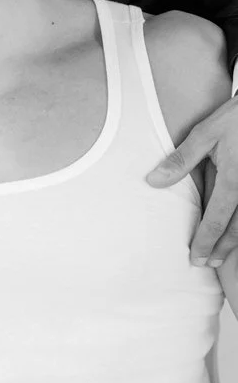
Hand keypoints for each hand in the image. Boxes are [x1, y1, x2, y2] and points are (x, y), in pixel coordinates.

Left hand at [155, 92, 236, 264]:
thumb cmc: (236, 118)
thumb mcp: (205, 134)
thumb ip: (180, 160)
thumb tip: (152, 182)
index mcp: (234, 181)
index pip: (216, 220)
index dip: (205, 241)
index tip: (196, 258)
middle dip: (222, 249)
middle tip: (208, 265)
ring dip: (236, 242)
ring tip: (222, 256)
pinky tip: (237, 233)